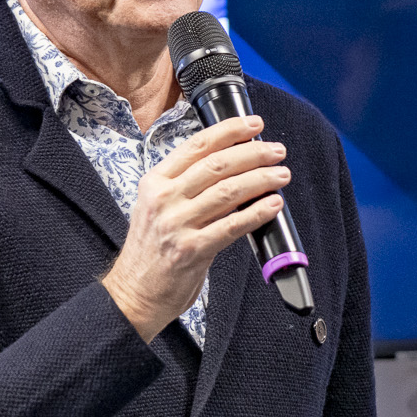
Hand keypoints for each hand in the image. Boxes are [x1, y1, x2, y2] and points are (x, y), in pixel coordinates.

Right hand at [101, 114, 288, 340]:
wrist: (135, 292)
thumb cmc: (151, 250)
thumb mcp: (157, 207)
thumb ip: (186, 186)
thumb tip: (234, 166)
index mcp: (155, 182)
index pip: (196, 146)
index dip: (229, 131)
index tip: (253, 124)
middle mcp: (164, 199)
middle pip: (217, 165)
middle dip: (253, 153)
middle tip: (276, 150)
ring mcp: (177, 224)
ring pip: (229, 191)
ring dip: (262, 179)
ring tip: (282, 174)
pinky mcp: (192, 250)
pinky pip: (233, 225)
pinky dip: (257, 212)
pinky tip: (274, 204)